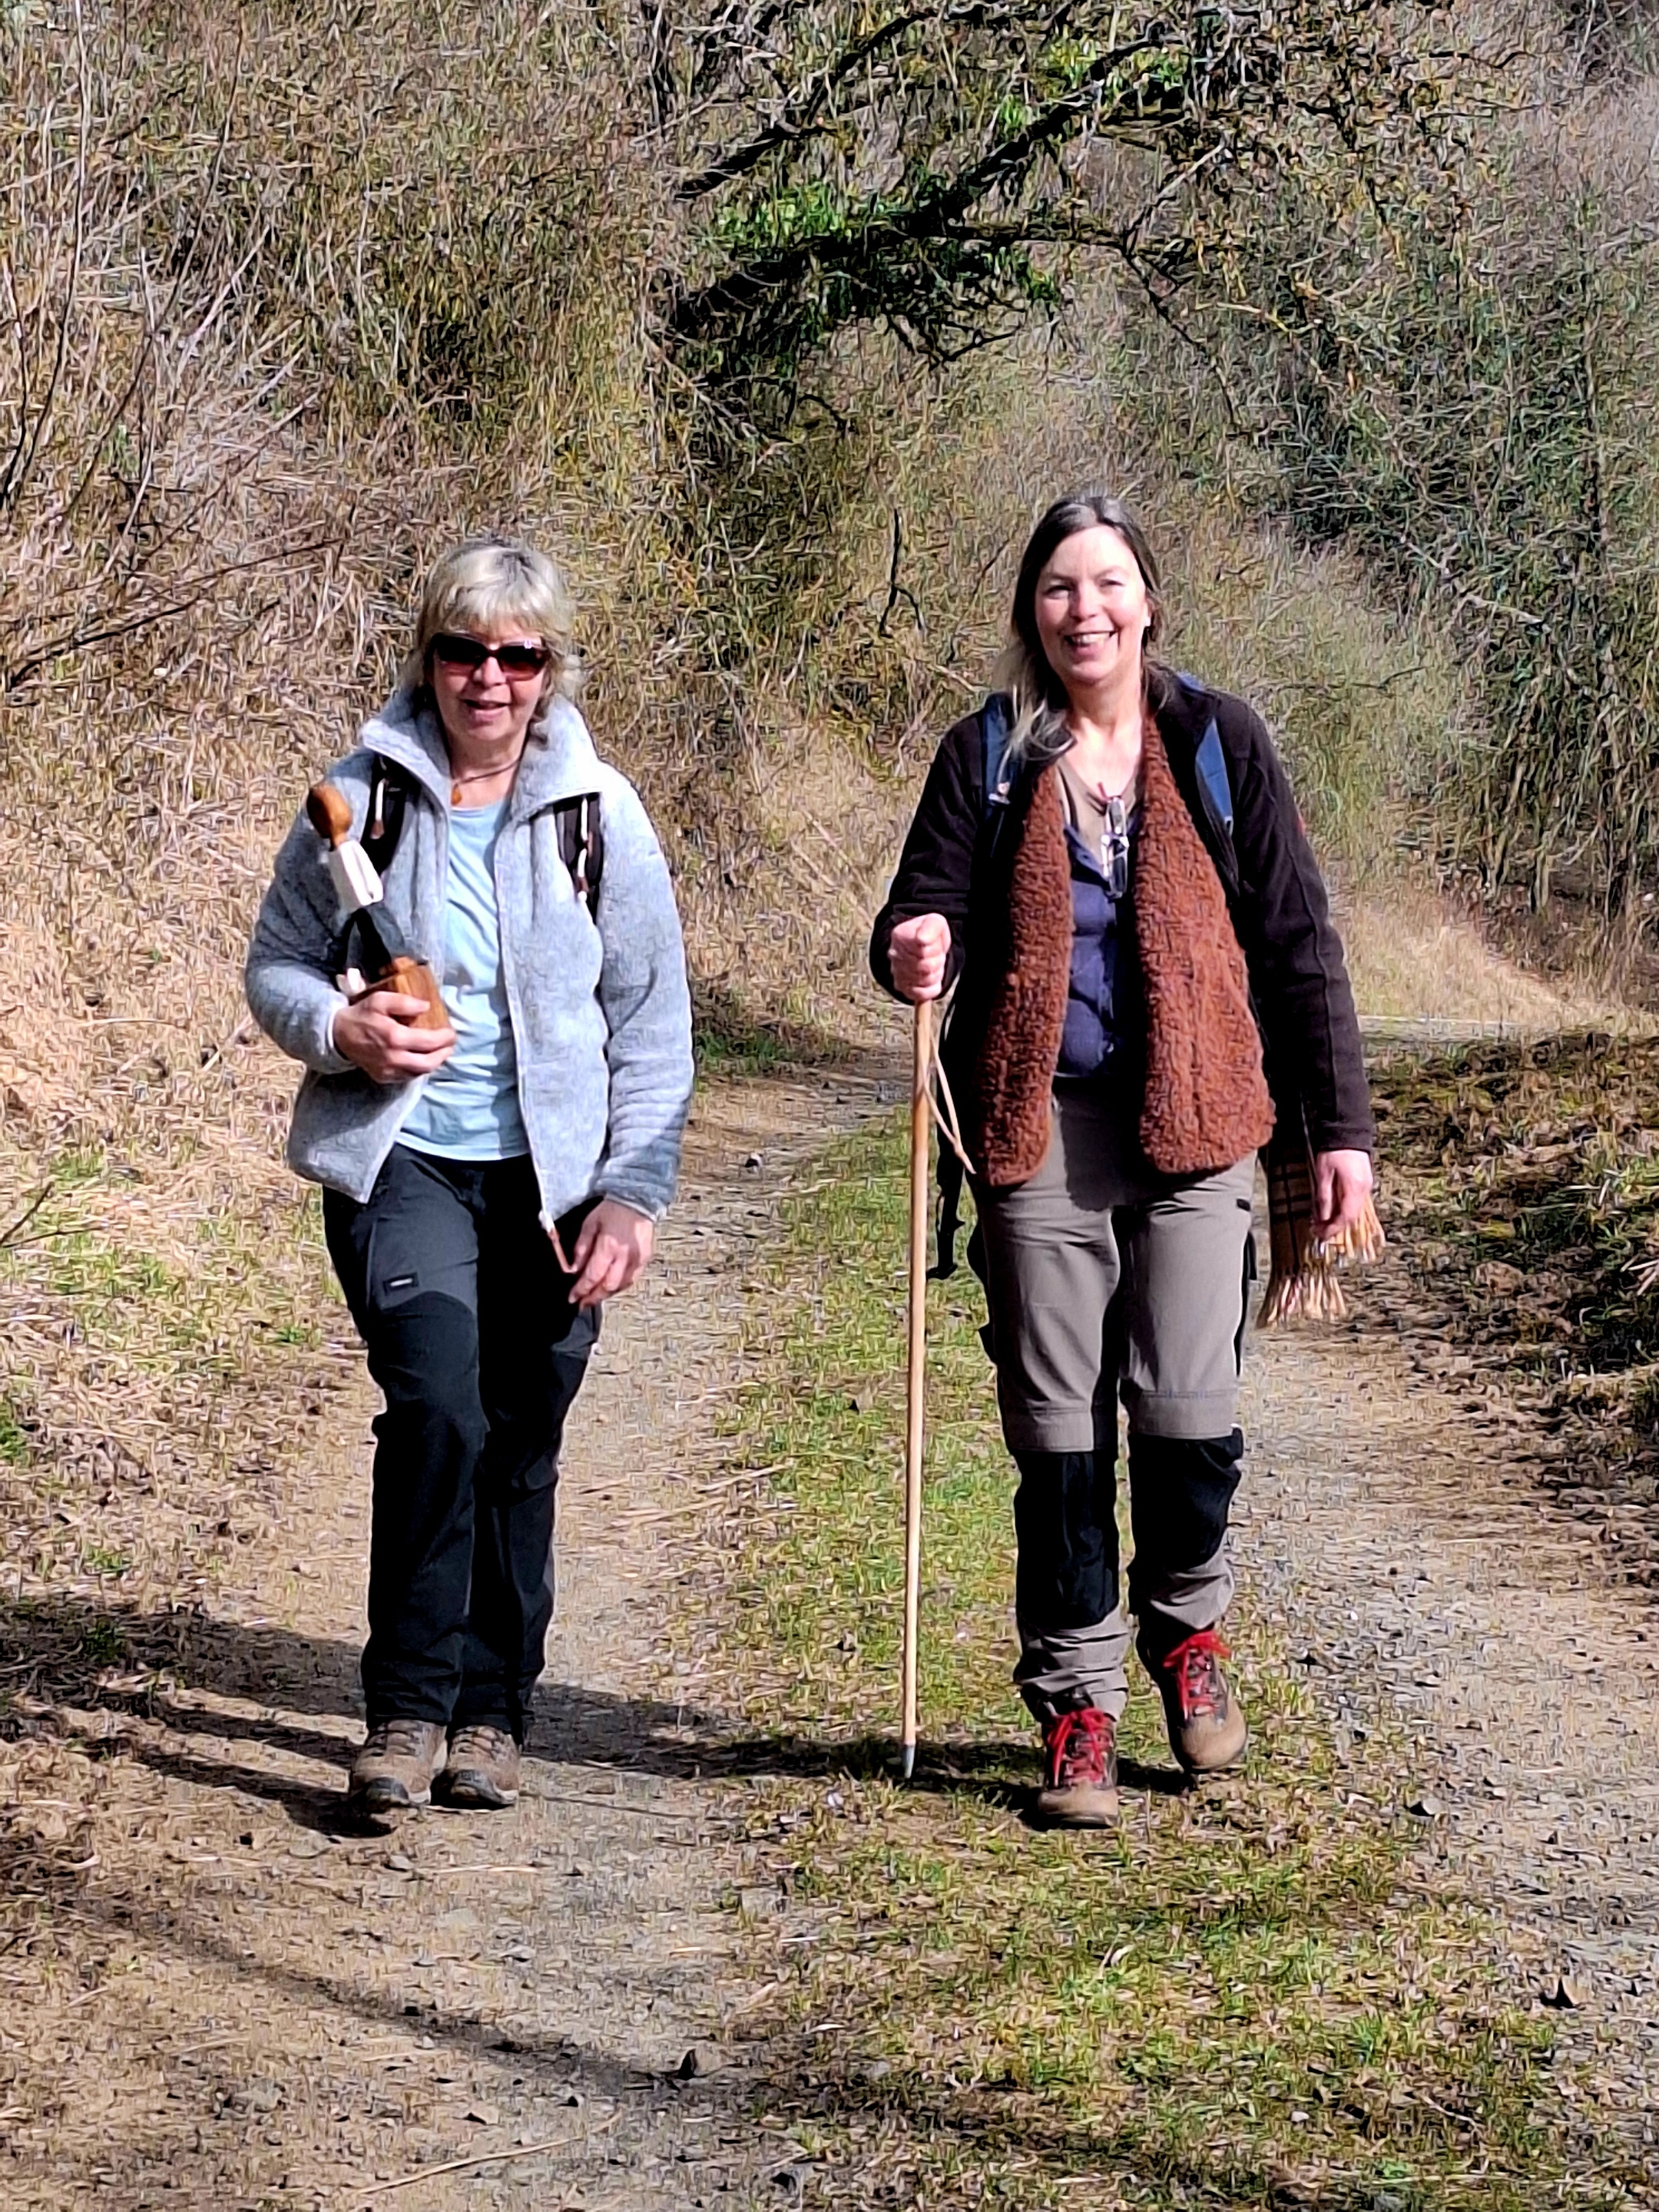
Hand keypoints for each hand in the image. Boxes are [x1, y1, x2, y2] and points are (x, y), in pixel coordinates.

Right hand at [332, 989, 455, 1082]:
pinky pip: (408, 1076)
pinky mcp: (383, 1078)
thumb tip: (426, 1007)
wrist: (338, 1036)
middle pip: (428, 1063)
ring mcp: (388, 1071)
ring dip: (434, 1062)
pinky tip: (423, 1058)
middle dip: (443, 1054)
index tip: (451, 1032)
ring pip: (420, 1072)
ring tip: (440, 1051)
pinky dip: (420, 1068)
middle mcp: (393, 1058)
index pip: (429, 1042)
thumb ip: (404, 1002)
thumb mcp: (380, 1000)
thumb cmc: (361, 1015)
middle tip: (450, 1044)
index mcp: (394, 1037)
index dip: (444, 1038)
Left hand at [565, 1198, 654, 1309]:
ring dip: (606, 1294)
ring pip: (621, 1286)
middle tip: (582, 1303)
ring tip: (594, 1297)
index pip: (593, 1276)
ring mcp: (637, 1259)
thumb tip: (574, 1269)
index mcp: (609, 1246)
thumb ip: (581, 1248)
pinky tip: (610, 1287)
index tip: (572, 1297)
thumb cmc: (612, 1210)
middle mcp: (625, 1256)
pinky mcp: (644, 1259)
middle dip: (593, 1297)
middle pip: (607, 1286)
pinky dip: (619, 1287)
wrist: (637, 1200)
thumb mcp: (589, 1225)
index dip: (581, 1290)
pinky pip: (632, 1279)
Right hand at [889, 912, 950, 1002]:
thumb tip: (922, 940)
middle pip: (925, 967)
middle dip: (937, 961)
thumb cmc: (929, 933)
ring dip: (935, 973)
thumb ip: (930, 927)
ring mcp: (897, 973)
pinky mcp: (903, 988)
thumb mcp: (933, 922)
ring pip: (925, 980)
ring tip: (932, 964)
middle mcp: (894, 956)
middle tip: (935, 954)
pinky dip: (931, 988)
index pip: (923, 949)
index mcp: (900, 937)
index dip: (935, 947)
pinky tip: (932, 978)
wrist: (923, 944)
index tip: (934, 942)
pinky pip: (921, 994)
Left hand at [1311, 1149, 1374, 1244]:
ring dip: (1339, 1218)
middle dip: (1335, 1226)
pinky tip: (1333, 1210)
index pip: (1345, 1217)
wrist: (1348, 1131)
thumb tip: (1322, 1217)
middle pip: (1351, 1216)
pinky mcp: (1364, 1181)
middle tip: (1320, 1232)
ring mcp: (1366, 1186)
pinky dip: (1344, 1209)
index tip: (1321, 1236)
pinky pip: (1355, 1201)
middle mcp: (1364, 1190)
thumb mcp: (1323, 1173)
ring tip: (1323, 1223)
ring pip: (1354, 1210)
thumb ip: (1324, 1197)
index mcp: (1355, 1189)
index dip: (1333, 1229)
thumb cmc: (1334, 1151)